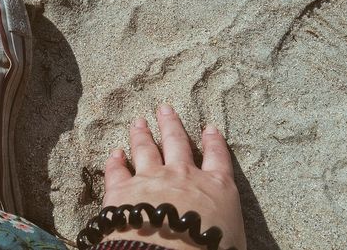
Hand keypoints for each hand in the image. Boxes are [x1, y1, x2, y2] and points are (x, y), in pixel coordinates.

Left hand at [102, 105, 245, 249]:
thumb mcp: (232, 236)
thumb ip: (225, 222)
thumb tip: (224, 230)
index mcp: (215, 187)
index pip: (217, 157)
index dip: (213, 141)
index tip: (209, 128)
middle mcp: (183, 175)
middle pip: (177, 142)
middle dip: (171, 124)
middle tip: (164, 108)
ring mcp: (151, 179)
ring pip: (146, 149)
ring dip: (142, 134)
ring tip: (139, 122)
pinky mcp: (123, 191)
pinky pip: (117, 171)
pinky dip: (115, 162)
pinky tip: (114, 154)